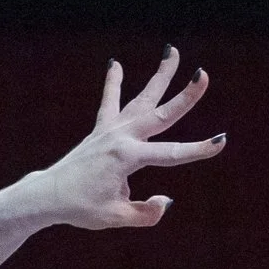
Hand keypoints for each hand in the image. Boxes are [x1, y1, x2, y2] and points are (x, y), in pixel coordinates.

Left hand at [35, 47, 223, 230]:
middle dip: (185, 95)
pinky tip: (115, 64)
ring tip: (172, 50)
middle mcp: (121, 137)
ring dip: (159, 76)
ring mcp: (110, 130)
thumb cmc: (80, 208)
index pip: (171, 154)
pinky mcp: (101, 130)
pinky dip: (113, 84)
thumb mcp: (115, 217)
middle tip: (203, 74)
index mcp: (127, 158)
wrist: (47, 196)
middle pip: (160, 113)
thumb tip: (166, 201)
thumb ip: (145, 213)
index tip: (221, 141)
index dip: (198, 149)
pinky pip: (109, 103)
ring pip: (140, 99)